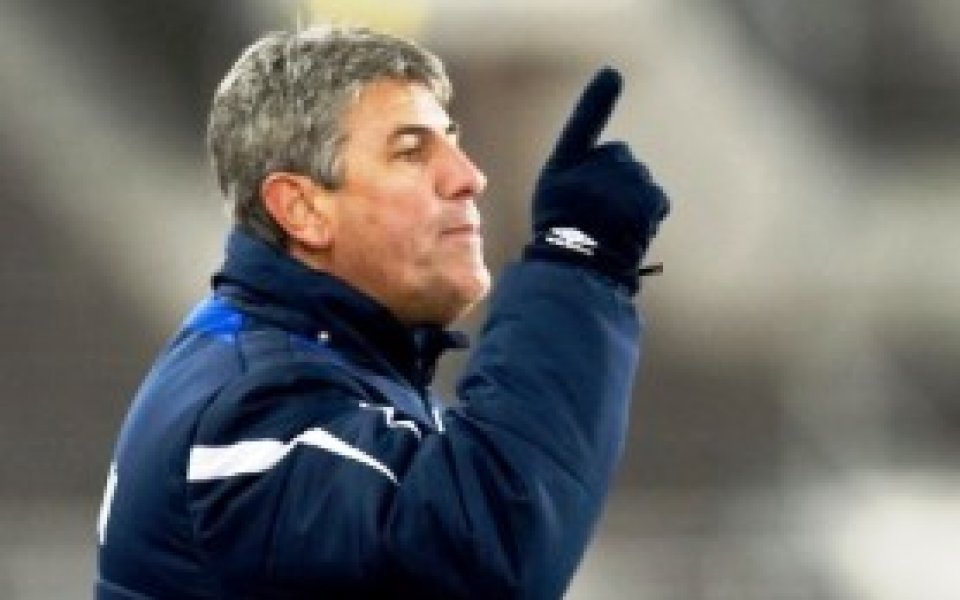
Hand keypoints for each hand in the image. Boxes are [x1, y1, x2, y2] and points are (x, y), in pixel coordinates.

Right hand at [525, 67, 668, 292]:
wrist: (579, 266)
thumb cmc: (561, 238)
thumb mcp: (555, 202)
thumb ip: (580, 172)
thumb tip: (617, 156)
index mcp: (567, 164)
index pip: (584, 123)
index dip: (597, 99)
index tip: (612, 74)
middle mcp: (599, 163)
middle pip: (618, 158)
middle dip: (614, 179)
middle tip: (596, 212)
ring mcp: (627, 179)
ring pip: (637, 181)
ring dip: (629, 199)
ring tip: (609, 227)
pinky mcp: (651, 197)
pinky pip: (654, 199)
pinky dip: (647, 214)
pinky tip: (629, 232)